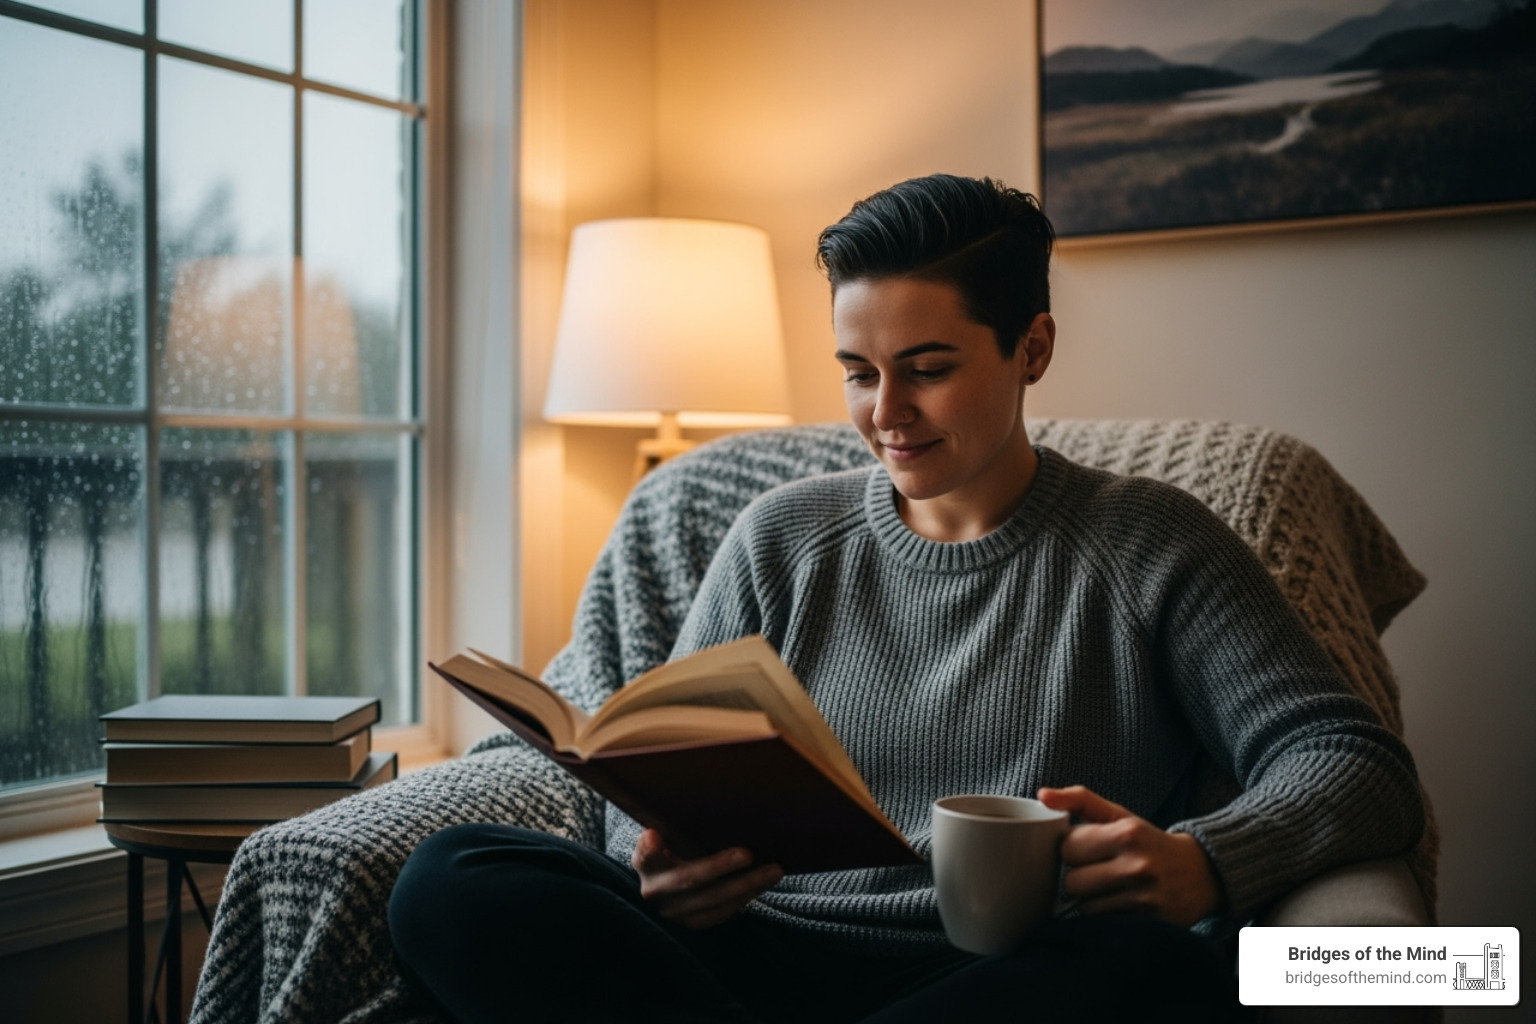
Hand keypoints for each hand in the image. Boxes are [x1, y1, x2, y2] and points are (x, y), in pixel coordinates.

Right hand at [632, 828, 782, 929]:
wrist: (669, 881)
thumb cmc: (672, 847)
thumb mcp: (665, 834)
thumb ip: (671, 825)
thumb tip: (678, 814)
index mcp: (645, 864)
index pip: (644, 855)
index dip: (648, 848)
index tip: (654, 835)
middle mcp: (656, 891)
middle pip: (688, 880)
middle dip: (719, 867)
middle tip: (747, 854)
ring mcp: (676, 912)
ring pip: (714, 901)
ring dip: (747, 885)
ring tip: (774, 870)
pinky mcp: (695, 923)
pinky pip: (724, 912)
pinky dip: (747, 896)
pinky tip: (765, 882)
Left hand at [1038, 785, 1221, 926]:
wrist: (1202, 873)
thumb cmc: (1148, 841)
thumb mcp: (1119, 815)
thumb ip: (1079, 800)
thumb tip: (1042, 795)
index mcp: (1127, 834)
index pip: (1067, 847)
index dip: (1073, 849)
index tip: (1087, 849)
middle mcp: (1137, 866)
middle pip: (1072, 882)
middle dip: (1079, 876)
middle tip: (1098, 871)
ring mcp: (1145, 899)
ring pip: (1085, 907)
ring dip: (1091, 900)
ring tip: (1110, 888)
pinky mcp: (1150, 925)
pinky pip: (1104, 925)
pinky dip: (1106, 917)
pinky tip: (1121, 904)